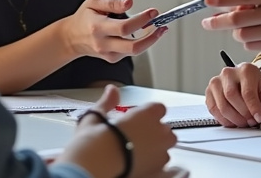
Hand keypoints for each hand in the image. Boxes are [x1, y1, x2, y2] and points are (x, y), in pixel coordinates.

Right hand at [59, 85, 175, 177]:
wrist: (96, 165)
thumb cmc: (95, 143)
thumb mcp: (96, 116)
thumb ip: (107, 102)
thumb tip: (111, 91)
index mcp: (148, 114)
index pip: (159, 108)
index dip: (149, 114)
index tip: (138, 119)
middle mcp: (159, 132)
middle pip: (166, 129)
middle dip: (155, 132)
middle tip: (135, 136)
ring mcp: (161, 153)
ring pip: (165, 148)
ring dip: (156, 148)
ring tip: (136, 152)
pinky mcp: (158, 171)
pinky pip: (162, 166)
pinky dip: (153, 164)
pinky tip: (138, 164)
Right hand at [62, 0, 166, 62]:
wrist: (72, 38)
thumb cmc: (84, 17)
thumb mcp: (94, 2)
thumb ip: (112, 3)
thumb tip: (130, 2)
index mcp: (97, 27)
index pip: (124, 28)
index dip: (142, 20)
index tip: (154, 12)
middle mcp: (103, 44)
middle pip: (133, 47)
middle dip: (152, 37)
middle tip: (162, 26)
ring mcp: (108, 54)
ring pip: (134, 51)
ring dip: (150, 40)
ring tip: (159, 28)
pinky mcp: (112, 59)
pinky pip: (130, 52)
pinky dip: (141, 42)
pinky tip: (144, 33)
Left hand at [201, 0, 260, 52]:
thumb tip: (218, 9)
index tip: (208, 0)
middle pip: (238, 19)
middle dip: (218, 21)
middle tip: (207, 22)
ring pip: (241, 35)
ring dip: (236, 32)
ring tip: (245, 26)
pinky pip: (249, 45)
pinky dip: (247, 41)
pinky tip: (257, 35)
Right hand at [205, 61, 260, 128]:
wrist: (245, 82)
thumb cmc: (255, 88)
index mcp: (246, 70)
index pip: (247, 91)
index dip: (253, 108)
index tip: (259, 118)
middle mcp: (229, 73)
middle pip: (232, 96)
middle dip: (243, 113)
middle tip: (251, 121)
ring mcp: (217, 81)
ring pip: (222, 104)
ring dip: (234, 118)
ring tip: (243, 122)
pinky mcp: (209, 91)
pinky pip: (213, 109)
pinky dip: (224, 119)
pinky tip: (233, 120)